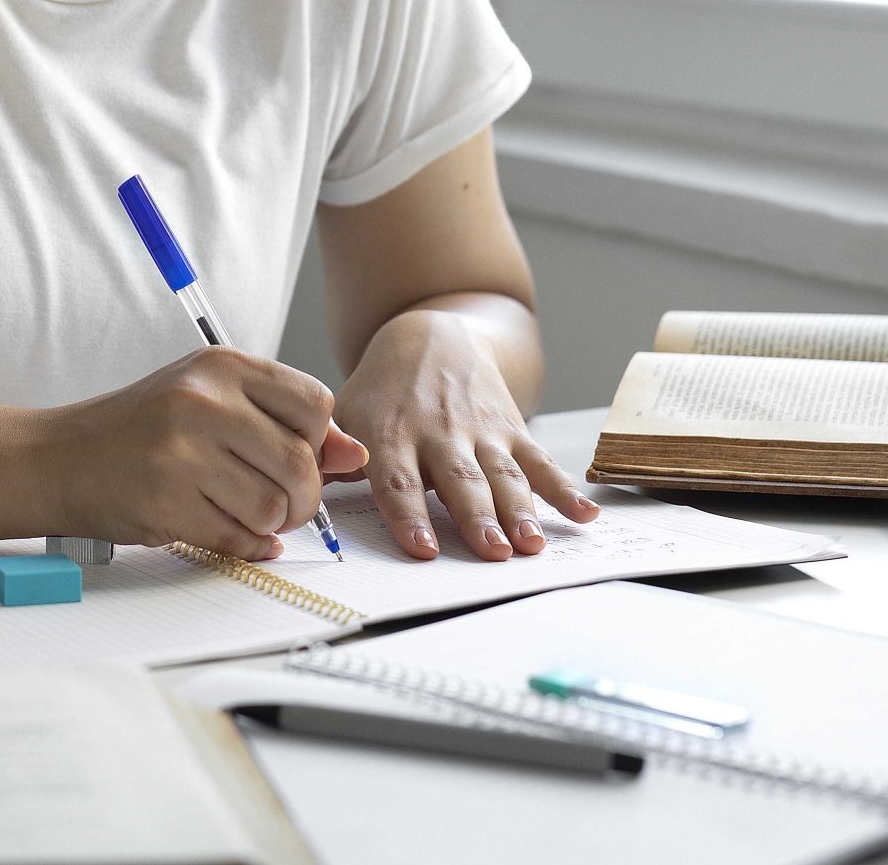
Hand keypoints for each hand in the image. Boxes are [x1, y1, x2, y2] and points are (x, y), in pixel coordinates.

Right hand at [47, 349, 369, 560]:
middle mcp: (204, 401)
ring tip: (244, 514)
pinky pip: (237, 537)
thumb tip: (353, 454)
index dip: (318, 442)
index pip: (316, 404)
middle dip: (303, 498)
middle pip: (301, 463)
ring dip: (270, 524)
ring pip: (274, 506)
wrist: (57, 457)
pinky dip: (243, 544)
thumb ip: (282, 422)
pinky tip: (224, 529)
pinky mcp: (165, 502)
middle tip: (282, 504)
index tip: (297, 457)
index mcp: (222, 366)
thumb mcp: (211, 403)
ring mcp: (182, 451)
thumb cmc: (140, 430)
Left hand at [329, 308, 598, 560]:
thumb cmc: (381, 392)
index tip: (423, 550)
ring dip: (520, 510)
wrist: (430, 333)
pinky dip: (564, 490)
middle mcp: (438, 432)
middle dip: (477, 518)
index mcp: (391, 435)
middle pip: (459, 481)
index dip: (410, 516)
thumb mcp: (346, 412)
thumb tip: (302, 491)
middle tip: (492, 553)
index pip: (399, 481)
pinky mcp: (511, 427)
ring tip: (532, 545)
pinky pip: (540, 461)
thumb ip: (330, 454)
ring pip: (503, 474)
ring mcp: (480, 430)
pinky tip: (585, 517)